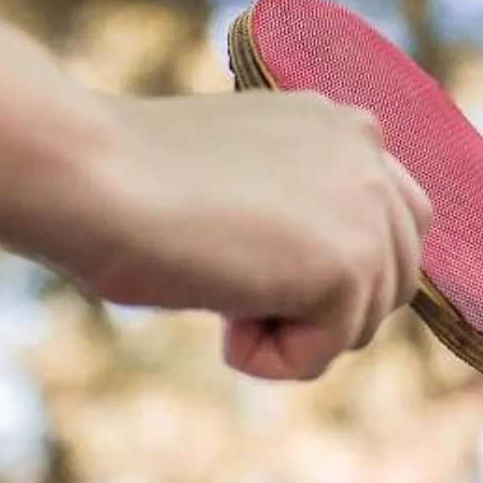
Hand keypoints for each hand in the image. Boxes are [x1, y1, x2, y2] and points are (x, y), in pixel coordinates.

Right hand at [49, 92, 431, 379]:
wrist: (89, 174)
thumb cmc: (127, 181)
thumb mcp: (236, 183)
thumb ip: (295, 210)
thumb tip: (324, 279)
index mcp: (340, 124)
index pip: (394, 219)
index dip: (332, 267)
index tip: (258, 269)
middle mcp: (368, 153)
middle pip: (393, 276)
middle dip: (322, 306)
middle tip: (236, 293)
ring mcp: (367, 205)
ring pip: (362, 320)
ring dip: (291, 331)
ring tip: (220, 295)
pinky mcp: (350, 262)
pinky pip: (327, 352)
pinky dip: (273, 358)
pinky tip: (222, 320)